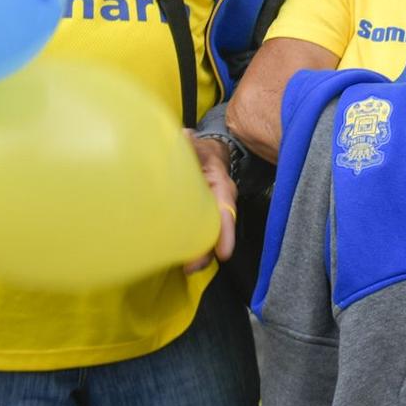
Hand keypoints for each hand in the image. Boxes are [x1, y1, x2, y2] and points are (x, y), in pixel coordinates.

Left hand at [184, 133, 237, 274]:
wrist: (206, 154)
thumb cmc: (201, 151)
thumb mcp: (196, 144)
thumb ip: (190, 143)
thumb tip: (184, 137)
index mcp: (221, 186)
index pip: (227, 210)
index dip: (226, 232)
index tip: (224, 253)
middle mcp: (221, 202)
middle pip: (219, 230)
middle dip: (209, 251)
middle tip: (192, 267)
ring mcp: (212, 212)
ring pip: (211, 235)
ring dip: (201, 253)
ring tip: (186, 268)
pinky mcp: (201, 217)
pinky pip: (201, 233)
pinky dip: (192, 245)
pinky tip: (178, 256)